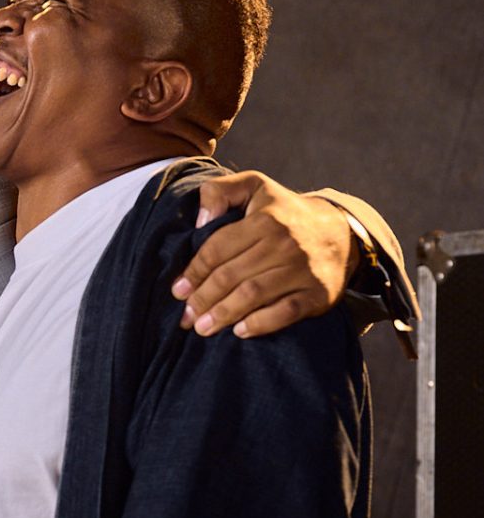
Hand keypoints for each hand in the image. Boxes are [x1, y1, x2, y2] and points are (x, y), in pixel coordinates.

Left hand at [172, 172, 356, 338]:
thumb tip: (201, 220)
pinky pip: (286, 312)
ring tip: (202, 328)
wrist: (339, 232)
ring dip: (223, 314)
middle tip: (186, 317)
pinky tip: (239, 331)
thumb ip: (219, 191)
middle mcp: (284, 244)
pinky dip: (260, 324)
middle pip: (231, 276)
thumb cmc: (284, 212)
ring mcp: (302, 270)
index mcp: (264, 219)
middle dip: (203, 299)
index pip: (217, 249)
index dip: (194, 272)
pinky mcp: (318, 293)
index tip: (178, 291)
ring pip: (253, 295)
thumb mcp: (254, 186)